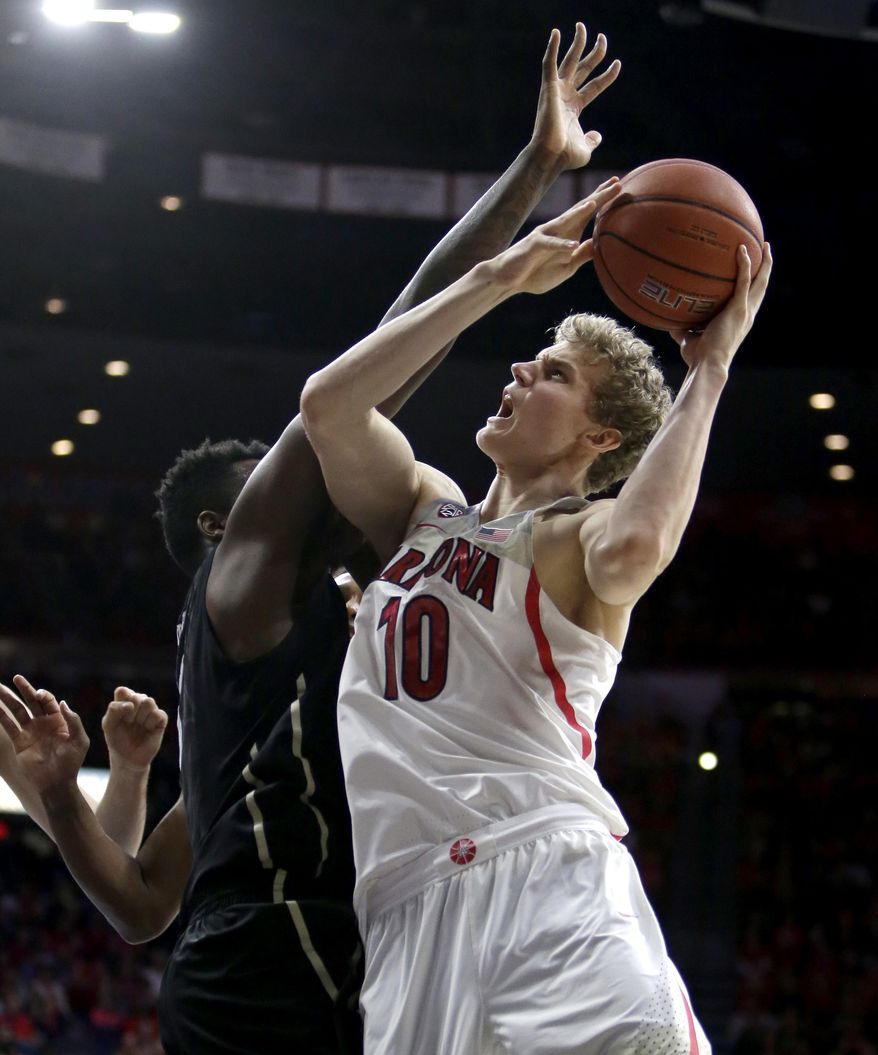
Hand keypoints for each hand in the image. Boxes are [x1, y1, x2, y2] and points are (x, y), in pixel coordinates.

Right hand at [0, 676, 88, 793]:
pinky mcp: (20, 743)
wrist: (57, 783)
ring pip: (18, 712)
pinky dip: (2, 718)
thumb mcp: (79, 741)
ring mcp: (30, 732)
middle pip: (31, 702)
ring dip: (8, 700)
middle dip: (24, 689)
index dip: (43, 695)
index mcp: (59, 721)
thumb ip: (73, 721)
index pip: (48, 702)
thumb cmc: (71, 763)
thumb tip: (62, 702)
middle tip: (16, 677)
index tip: (38, 695)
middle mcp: (43, 724)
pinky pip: (9, 727)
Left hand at [102, 688, 167, 772]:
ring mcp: (151, 710)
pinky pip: (158, 714)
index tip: (119, 718)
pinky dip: (151, 723)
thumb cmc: (117, 739)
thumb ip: (113, 710)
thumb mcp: (108, 725)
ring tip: (138, 726)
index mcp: (125, 700)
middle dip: (130, 714)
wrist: (128, 758)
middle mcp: (139, 702)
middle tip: (129, 724)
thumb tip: (131, 705)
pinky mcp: (161, 719)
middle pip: (136, 697)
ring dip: (141, 718)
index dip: (121, 704)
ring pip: (149, 702)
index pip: (123, 691)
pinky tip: (148, 730)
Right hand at [489, 178, 621, 293]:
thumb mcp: (566, 267)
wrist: (508, 278)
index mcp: (568, 233)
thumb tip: (600, 245)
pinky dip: (562, 245)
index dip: (603, 199)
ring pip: (565, 221)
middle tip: (617, 183)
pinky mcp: (534, 246)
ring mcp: (545, 235)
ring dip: (580, 212)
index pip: (588, 212)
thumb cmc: (536, 273)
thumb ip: (582, 256)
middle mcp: (558, 229)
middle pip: (581, 209)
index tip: (620, 186)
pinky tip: (574, 245)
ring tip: (595, 203)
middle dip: (599, 197)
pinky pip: (550, 245)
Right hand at [531, 23, 620, 170]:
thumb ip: (592, 140)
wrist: (551, 156)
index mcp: (574, 108)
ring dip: (576, 43)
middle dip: (594, 52)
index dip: (607, 75)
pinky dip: (551, 48)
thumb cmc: (565, 157)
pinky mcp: (548, 88)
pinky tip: (556, 32)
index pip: (595, 85)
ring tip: (582, 26)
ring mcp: (556, 91)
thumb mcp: (586, 148)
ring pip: (568, 61)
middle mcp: (565, 96)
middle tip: (603, 38)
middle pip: (583, 68)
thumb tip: (597, 135)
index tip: (617, 63)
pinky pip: (549, 64)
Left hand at [671, 243, 773, 370]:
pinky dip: (744, 265)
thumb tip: (668, 321)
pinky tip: (742, 250)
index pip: (751, 298)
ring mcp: (745, 311)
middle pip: (762, 286)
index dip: (755, 284)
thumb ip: (683, 328)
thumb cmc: (698, 357)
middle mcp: (747, 314)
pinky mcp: (738, 309)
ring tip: (764, 244)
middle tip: (766, 250)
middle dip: (766, 267)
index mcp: (740, 320)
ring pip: (760, 281)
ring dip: (764, 262)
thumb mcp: (689, 338)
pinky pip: (744, 282)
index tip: (755, 271)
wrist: (707, 365)